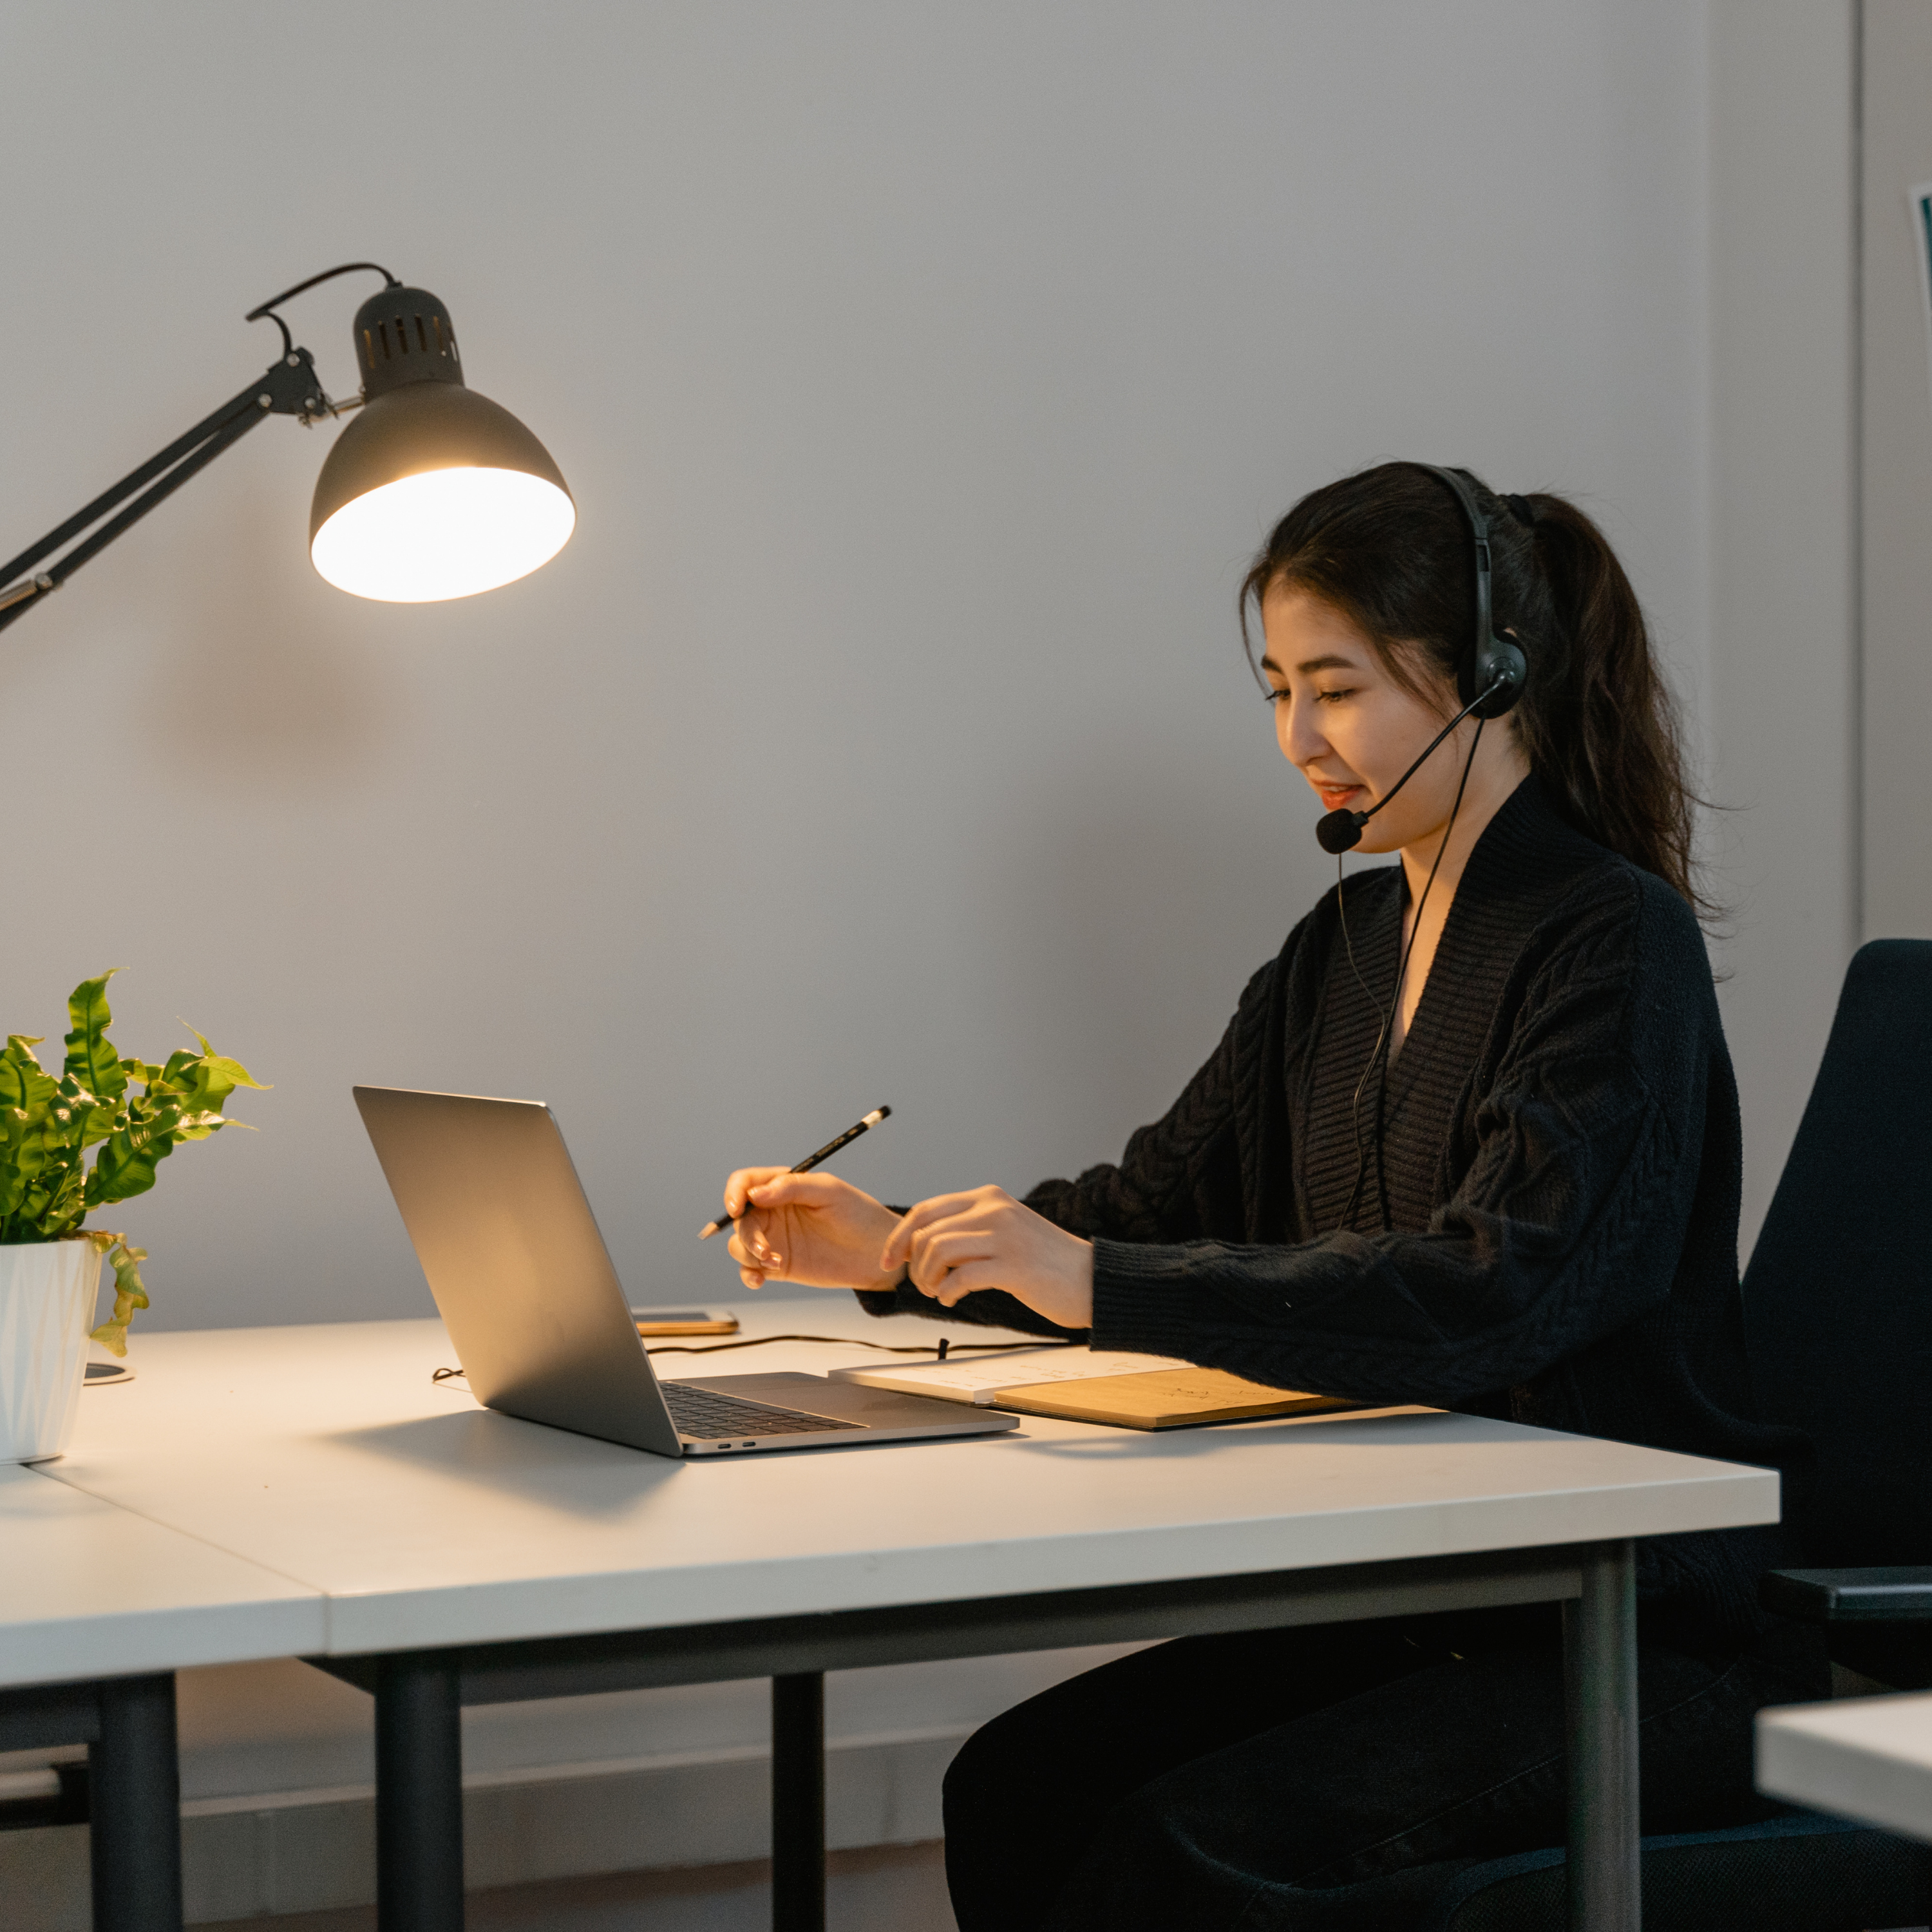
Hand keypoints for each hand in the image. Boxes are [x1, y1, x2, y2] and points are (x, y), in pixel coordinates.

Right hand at [721, 1168, 904, 1291]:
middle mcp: (774, 1211)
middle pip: (739, 1218)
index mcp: (783, 1187)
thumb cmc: (859, 1214)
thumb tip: (755, 1194)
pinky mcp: (778, 1265)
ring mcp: (774, 1239)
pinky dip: (747, 1274)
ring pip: (739, 1244)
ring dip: (747, 1254)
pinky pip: (749, 1269)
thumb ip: (792, 1187)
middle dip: (746, 1234)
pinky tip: (760, 1280)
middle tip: (765, 1249)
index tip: (737, 1208)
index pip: (745, 1183)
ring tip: (774, 1262)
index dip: (734, 1193)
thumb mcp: (829, 1192)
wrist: (877, 1254)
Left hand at [880, 1186, 1093, 1328]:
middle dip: (913, 1263)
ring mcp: (1005, 1236)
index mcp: (989, 1198)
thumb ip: (969, 1230)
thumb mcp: (1004, 1231)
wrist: (1092, 1279)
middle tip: (922, 1284)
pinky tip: (952, 1298)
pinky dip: (946, 1291)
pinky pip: (961, 1276)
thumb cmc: (1046, 1262)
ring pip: (938, 1250)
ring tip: (937, 1292)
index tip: (890, 1260)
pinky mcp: (1014, 1266)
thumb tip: (920, 1245)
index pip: (926, 1210)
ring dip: (927, 1278)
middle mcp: (994, 1209)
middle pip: (926, 1231)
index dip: (899, 1236)